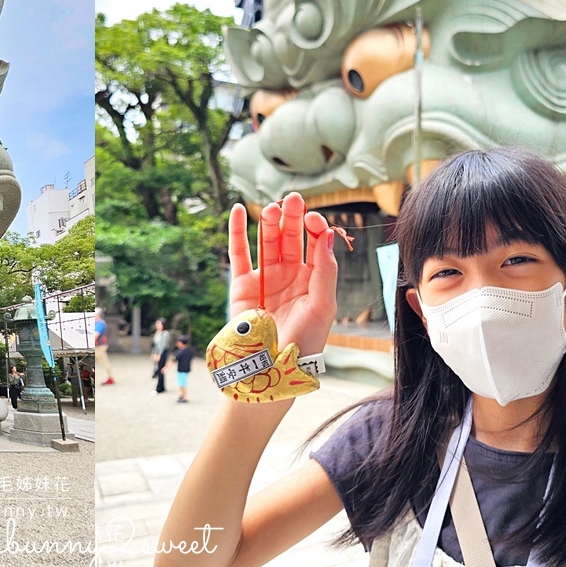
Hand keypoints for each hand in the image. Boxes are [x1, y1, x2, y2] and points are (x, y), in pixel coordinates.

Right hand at [228, 194, 337, 355]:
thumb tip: (327, 234)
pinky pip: (238, 253)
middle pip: (291, 237)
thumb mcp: (323, 305)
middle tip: (293, 200)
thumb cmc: (304, 341)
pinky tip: (239, 211)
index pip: (315, 243)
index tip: (313, 219)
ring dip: (269, 222)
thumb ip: (325, 269)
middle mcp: (289, 275)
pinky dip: (238, 232)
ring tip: (271, 208)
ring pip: (267, 241)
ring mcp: (265, 278)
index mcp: (313, 279)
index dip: (315, 227)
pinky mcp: (241, 284)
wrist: (271, 366)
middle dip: (293, 217)